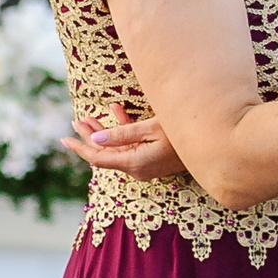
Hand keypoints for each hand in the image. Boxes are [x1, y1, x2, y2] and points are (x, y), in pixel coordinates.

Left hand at [61, 105, 184, 180]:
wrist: (214, 144)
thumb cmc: (184, 132)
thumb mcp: (151, 129)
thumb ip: (122, 135)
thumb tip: (97, 139)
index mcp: (134, 163)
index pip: (98, 157)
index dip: (80, 147)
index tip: (64, 138)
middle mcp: (137, 168)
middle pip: (105, 153)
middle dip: (89, 136)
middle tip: (75, 121)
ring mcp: (145, 165)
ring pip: (116, 148)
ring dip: (103, 131)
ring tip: (89, 116)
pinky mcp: (153, 158)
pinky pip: (131, 145)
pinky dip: (123, 130)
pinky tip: (116, 109)